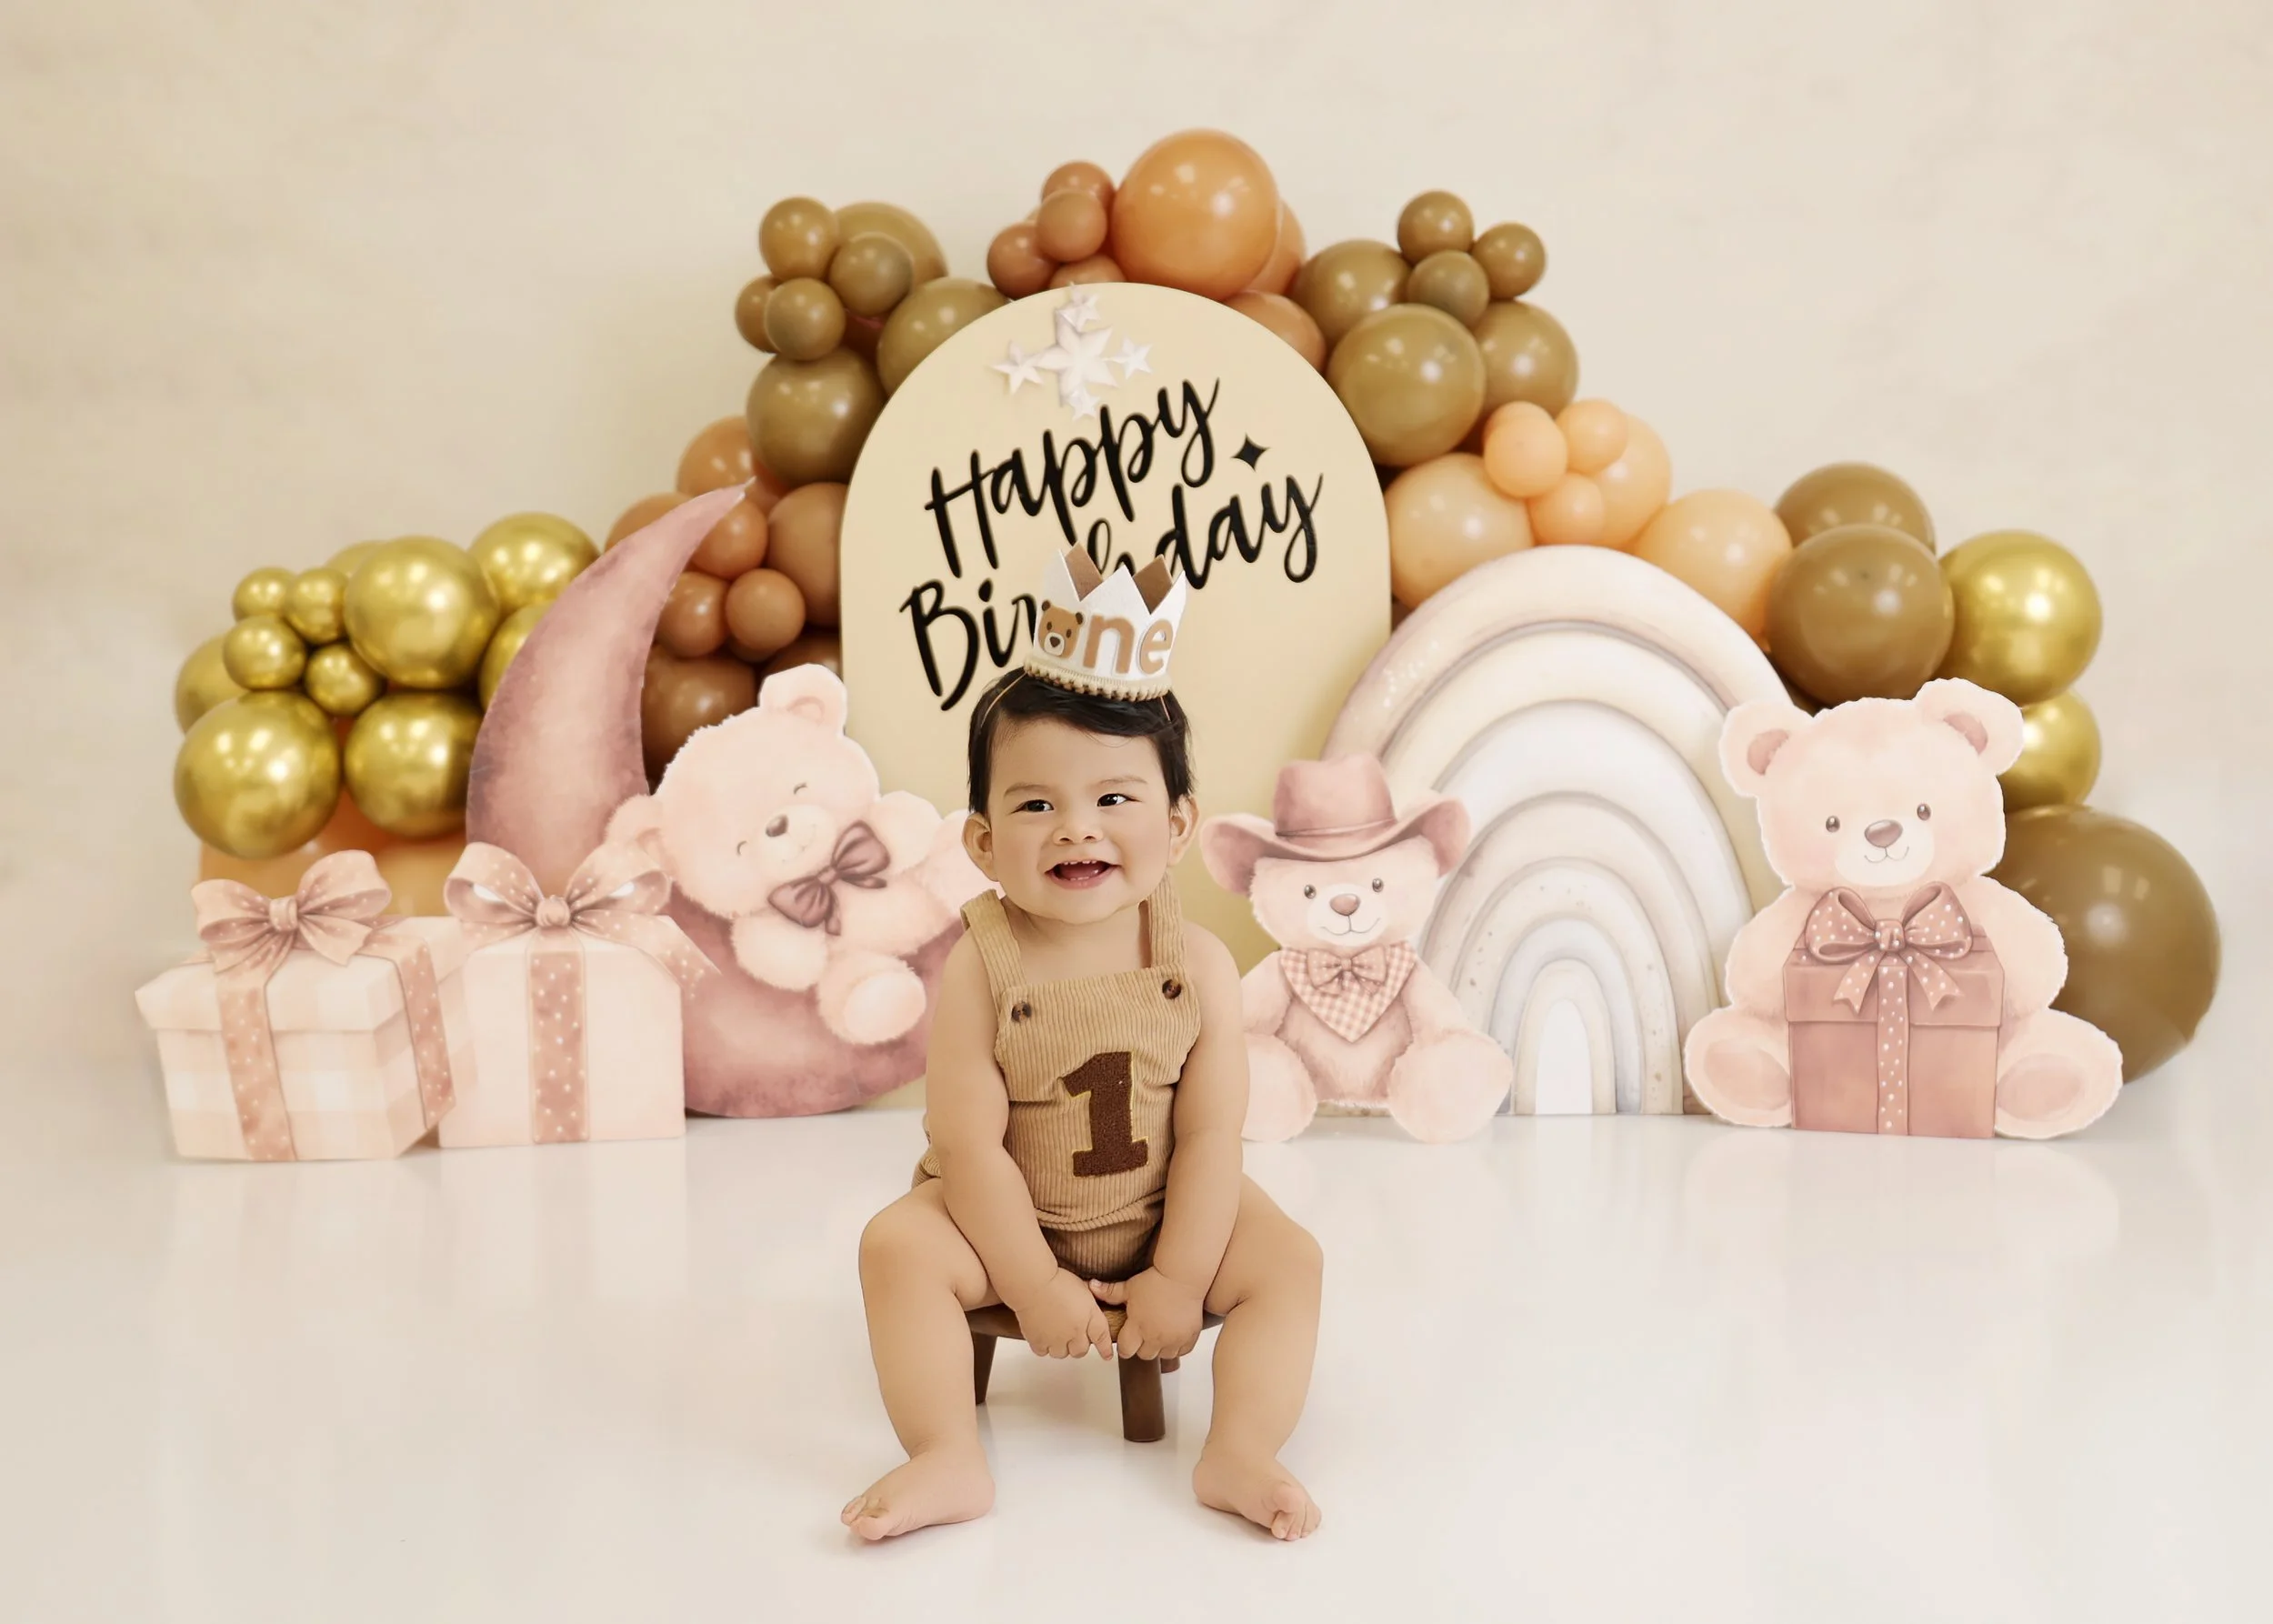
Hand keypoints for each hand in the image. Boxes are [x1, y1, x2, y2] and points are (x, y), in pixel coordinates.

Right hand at [1005, 1269, 1113, 1359]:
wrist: (1033, 1284)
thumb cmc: (1056, 1280)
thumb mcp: (1082, 1285)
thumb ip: (1090, 1296)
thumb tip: (1095, 1295)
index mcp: (1089, 1317)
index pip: (1102, 1337)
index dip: (1105, 1349)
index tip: (1106, 1354)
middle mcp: (1075, 1332)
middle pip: (1081, 1350)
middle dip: (1079, 1345)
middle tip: (1073, 1334)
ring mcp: (1057, 1339)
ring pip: (1062, 1353)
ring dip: (1061, 1346)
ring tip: (1056, 1333)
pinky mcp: (1039, 1341)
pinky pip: (1043, 1352)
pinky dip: (1043, 1346)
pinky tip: (1042, 1335)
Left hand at [1090, 1269, 1204, 1361]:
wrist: (1182, 1276)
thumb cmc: (1155, 1281)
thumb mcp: (1129, 1287)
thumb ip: (1109, 1292)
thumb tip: (1091, 1286)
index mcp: (1137, 1326)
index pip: (1126, 1350)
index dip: (1125, 1346)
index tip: (1128, 1338)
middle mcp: (1155, 1336)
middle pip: (1144, 1355)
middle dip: (1142, 1346)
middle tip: (1144, 1333)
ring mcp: (1173, 1339)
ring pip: (1163, 1355)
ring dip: (1159, 1348)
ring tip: (1159, 1334)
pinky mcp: (1189, 1337)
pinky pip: (1181, 1352)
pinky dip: (1177, 1347)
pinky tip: (1173, 1334)